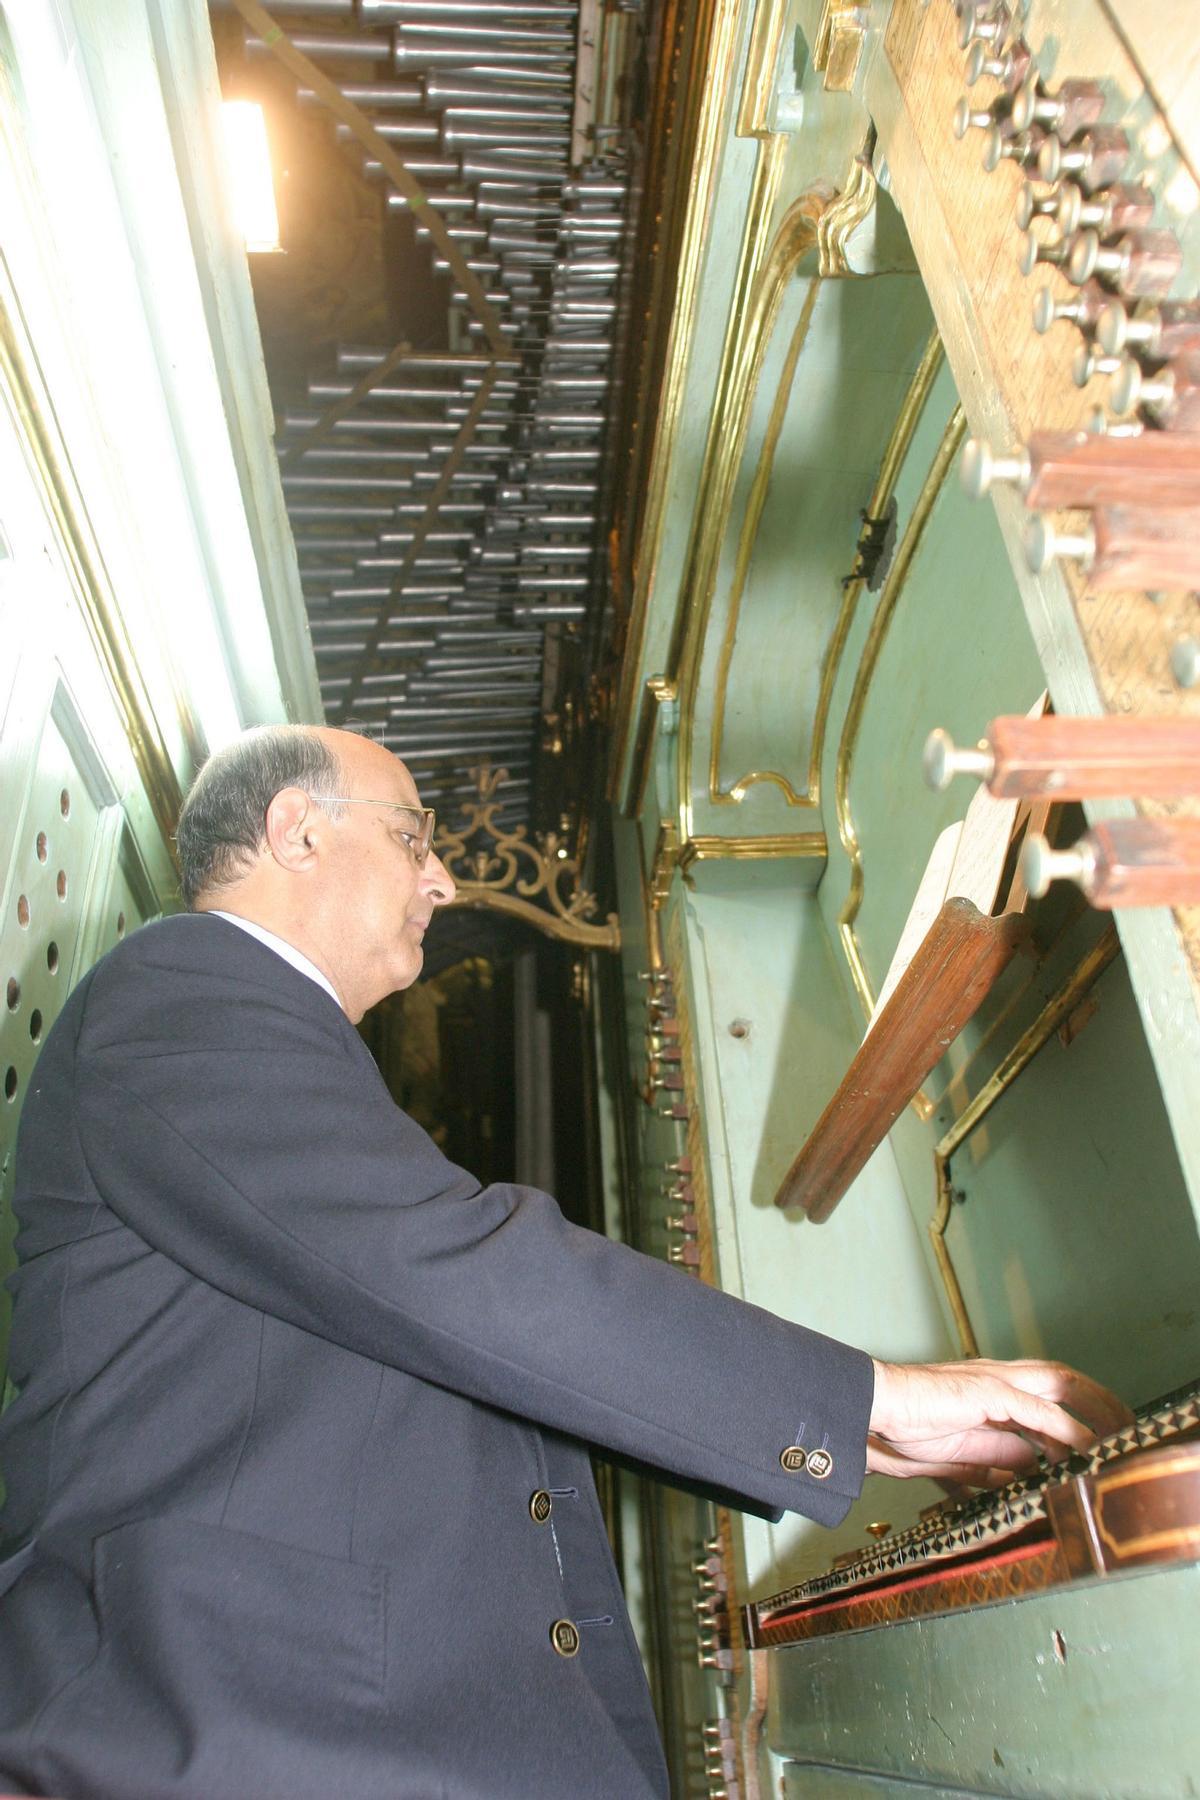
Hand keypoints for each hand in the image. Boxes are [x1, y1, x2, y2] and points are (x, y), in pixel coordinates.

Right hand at [867, 1356, 1133, 1486]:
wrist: (870, 1408)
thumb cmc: (902, 1427)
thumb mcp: (959, 1454)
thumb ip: (994, 1462)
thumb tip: (1026, 1473)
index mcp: (989, 1389)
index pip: (1047, 1390)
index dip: (1080, 1409)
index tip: (1104, 1435)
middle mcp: (997, 1378)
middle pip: (1063, 1377)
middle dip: (1100, 1399)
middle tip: (1127, 1426)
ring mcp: (993, 1381)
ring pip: (1060, 1384)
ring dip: (1095, 1407)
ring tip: (1119, 1433)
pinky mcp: (986, 1392)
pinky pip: (1038, 1411)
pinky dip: (1066, 1429)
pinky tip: (1085, 1446)